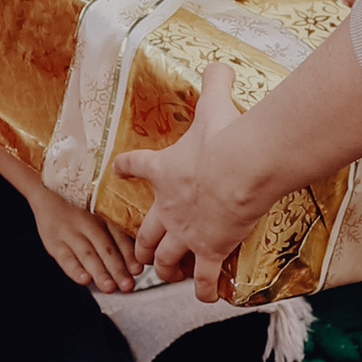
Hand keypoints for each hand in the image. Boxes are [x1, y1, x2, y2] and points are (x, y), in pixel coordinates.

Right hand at [0, 119, 139, 292]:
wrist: (45, 186)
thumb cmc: (80, 200)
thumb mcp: (100, 205)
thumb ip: (117, 224)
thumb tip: (139, 249)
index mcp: (103, 214)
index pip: (119, 236)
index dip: (129, 254)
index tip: (138, 269)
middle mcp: (87, 223)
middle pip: (105, 249)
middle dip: (118, 269)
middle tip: (128, 286)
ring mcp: (69, 233)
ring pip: (87, 256)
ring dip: (100, 273)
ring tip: (110, 287)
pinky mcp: (54, 242)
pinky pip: (65, 258)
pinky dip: (74, 270)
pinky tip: (84, 280)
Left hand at [118, 62, 264, 300]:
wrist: (242, 166)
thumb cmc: (225, 136)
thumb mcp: (216, 105)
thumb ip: (216, 84)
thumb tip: (221, 64)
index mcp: (163, 171)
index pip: (136, 167)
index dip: (127, 168)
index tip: (119, 169)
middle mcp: (168, 207)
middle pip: (145, 231)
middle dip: (141, 244)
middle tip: (140, 253)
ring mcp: (187, 233)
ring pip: (166, 258)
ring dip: (164, 267)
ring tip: (164, 274)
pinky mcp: (210, 250)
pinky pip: (204, 278)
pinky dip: (204, 290)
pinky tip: (205, 297)